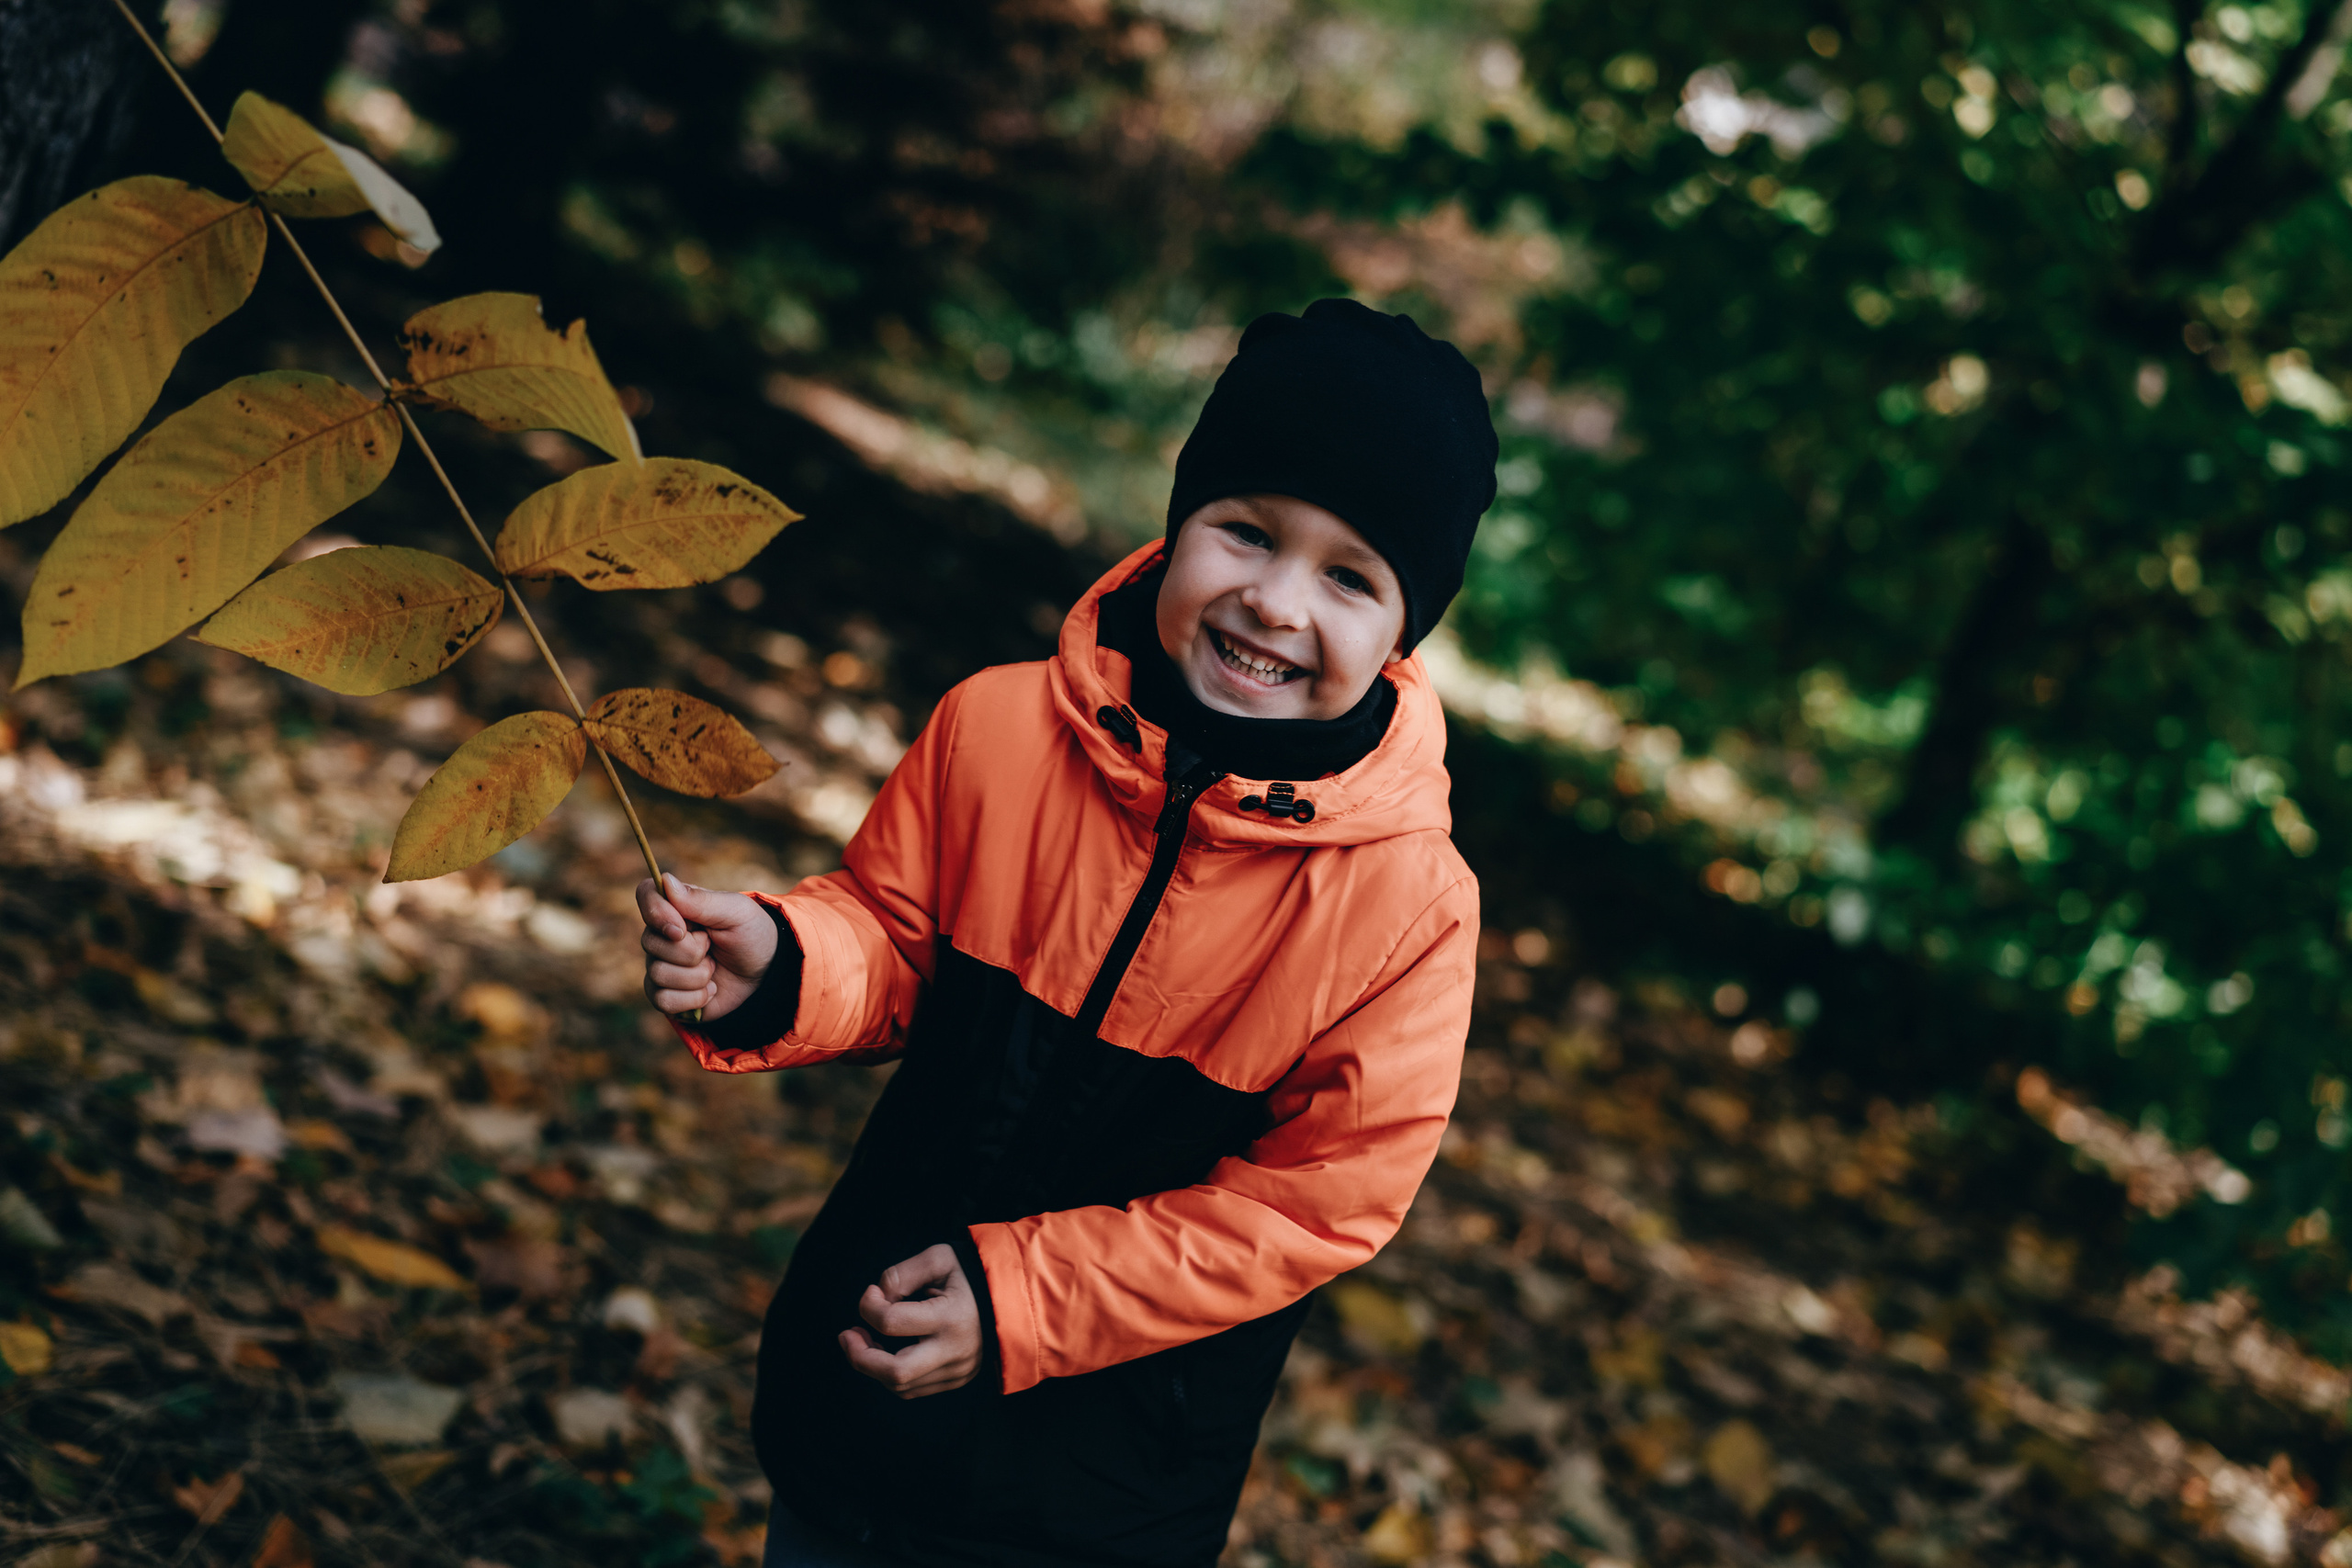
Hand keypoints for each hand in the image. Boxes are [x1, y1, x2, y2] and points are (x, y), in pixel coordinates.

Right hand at [638, 874, 778, 1019]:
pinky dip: (694, 998)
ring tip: (714, 968)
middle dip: (692, 951)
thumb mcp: (736, 912)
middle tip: (713, 946)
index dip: (656, 912)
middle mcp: (661, 934)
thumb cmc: (752, 935)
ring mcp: (661, 965)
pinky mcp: (666, 995)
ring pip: (658, 974)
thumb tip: (666, 881)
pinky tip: (709, 990)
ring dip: (698, 976)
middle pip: (651, 943)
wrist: (766, 974)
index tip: (681, 928)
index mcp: (677, 907)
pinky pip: (663, 1000)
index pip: (645, 894)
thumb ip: (701, 901)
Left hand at [839, 1243, 981, 1398]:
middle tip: (848, 1336)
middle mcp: (954, 1351)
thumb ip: (903, 1272)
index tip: (871, 1292)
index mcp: (951, 1317)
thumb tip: (877, 1297)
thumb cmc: (972, 1273)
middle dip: (859, 1356)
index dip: (868, 1306)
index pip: (891, 1322)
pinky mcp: (956, 1380)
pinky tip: (887, 1351)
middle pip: (893, 1373)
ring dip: (873, 1365)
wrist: (1013, 1297)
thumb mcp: (940, 1257)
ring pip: (900, 1386)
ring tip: (866, 1339)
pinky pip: (913, 1389)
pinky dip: (891, 1374)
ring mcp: (957, 1371)